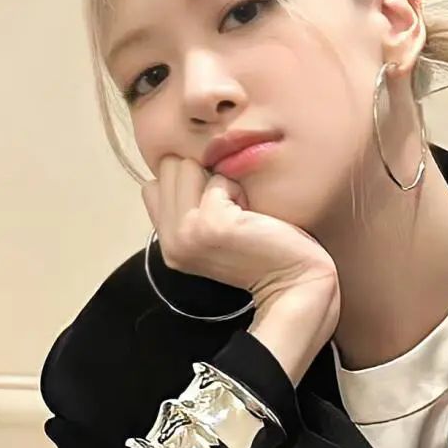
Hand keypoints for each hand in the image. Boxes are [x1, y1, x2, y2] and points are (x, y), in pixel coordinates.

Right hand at [141, 156, 339, 328]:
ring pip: (187, 167)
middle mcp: (170, 241)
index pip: (153, 185)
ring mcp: (186, 234)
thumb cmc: (264, 251)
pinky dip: (239, 191)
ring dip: (220, 183)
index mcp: (168, 244)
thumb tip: (180, 166)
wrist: (294, 281)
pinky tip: (251, 218)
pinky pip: (219, 181)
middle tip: (231, 211)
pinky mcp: (209, 225)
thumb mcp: (214, 230)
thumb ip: (189, 206)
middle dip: (203, 178)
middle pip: (169, 168)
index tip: (216, 207)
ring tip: (240, 213)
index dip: (188, 183)